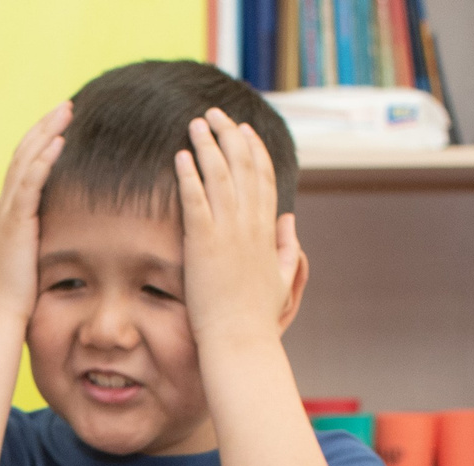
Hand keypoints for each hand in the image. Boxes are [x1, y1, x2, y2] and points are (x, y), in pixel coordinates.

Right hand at [0, 102, 70, 332]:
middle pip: (23, 155)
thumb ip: (44, 249)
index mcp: (9, 217)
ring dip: (46, 132)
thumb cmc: (17, 303)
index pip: (24, 169)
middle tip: (67, 105)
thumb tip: (66, 247)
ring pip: (26, 161)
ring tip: (67, 111)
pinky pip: (29, 183)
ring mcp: (7, 214)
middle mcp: (4, 209)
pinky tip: (59, 140)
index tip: (61, 125)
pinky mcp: (15, 224)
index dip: (41, 143)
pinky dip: (43, 159)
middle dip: (45, 127)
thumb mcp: (32, 267)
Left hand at [175, 109, 305, 345]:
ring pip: (219, 175)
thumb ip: (289, 249)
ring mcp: (228, 233)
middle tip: (215, 114)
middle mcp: (251, 225)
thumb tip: (291, 223)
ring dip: (207, 145)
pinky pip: (195, 200)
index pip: (263, 178)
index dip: (254, 150)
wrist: (241, 342)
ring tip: (196, 123)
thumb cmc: (258, 319)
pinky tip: (181, 154)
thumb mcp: (284, 280)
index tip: (243, 130)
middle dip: (229, 135)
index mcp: (268, 232)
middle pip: (243, 166)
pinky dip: (189, 174)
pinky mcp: (203, 244)